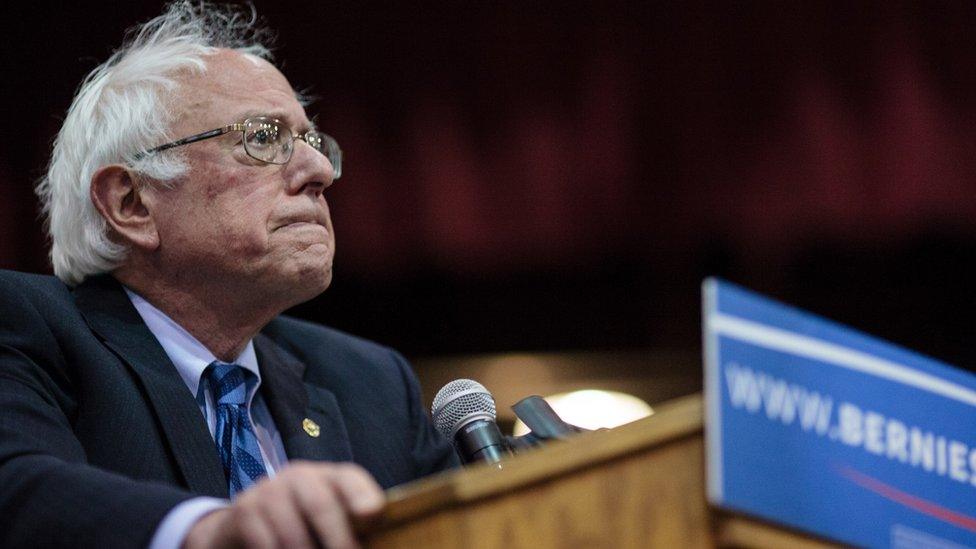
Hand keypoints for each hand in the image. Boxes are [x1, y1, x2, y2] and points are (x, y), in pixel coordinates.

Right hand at [183, 461, 383, 548]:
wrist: (245, 525)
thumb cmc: (303, 525)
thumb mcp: (329, 520)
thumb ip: (352, 527)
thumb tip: (371, 540)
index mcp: (329, 477)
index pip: (349, 478)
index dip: (362, 494)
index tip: (371, 513)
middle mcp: (301, 476)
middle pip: (321, 504)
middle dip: (338, 540)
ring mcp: (270, 490)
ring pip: (292, 533)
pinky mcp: (245, 509)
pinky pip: (266, 544)